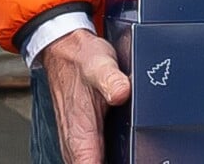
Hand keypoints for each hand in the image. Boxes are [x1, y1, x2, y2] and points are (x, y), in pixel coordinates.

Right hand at [38, 29, 131, 163]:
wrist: (66, 52)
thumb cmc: (82, 60)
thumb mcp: (99, 64)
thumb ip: (111, 79)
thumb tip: (121, 93)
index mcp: (79, 132)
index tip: (127, 158)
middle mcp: (75, 142)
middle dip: (115, 163)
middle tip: (137, 156)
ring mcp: (77, 141)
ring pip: (91, 163)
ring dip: (110, 161)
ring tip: (132, 154)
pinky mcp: (83, 137)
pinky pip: (91, 158)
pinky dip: (105, 158)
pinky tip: (122, 154)